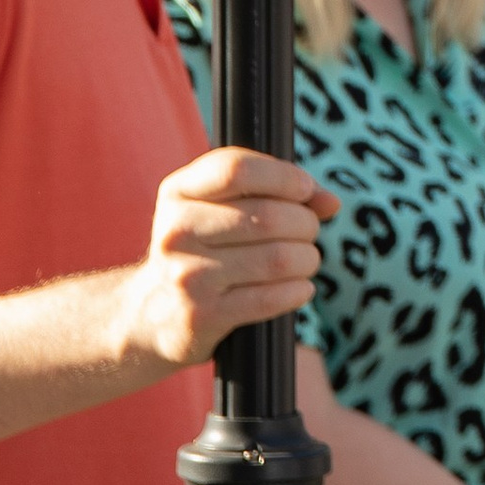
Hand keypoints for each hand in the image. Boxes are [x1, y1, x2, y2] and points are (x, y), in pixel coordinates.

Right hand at [114, 149, 334, 374]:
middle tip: (309, 233)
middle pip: (267, 216)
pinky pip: (270, 298)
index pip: (236, 169)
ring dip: (307, 259)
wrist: (153, 314)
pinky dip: (298, 290)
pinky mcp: (201, 315)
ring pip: (277, 258)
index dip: (283, 176)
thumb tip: (331, 202)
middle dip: (305, 223)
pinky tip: (300, 288)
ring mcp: (186, 275)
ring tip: (306, 260)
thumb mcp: (222, 209)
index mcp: (178, 192)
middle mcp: (176, 231)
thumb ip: (276, 194)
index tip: (305, 190)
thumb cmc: (204, 249)